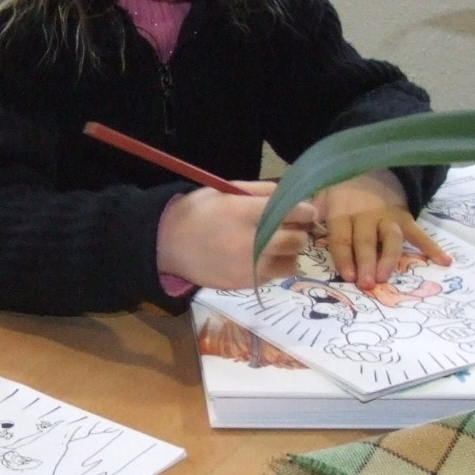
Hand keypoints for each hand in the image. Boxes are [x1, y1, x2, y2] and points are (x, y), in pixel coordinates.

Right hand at [157, 184, 316, 289]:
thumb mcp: (226, 191)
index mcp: (244, 213)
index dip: (306, 211)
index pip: (291, 212)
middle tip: (295, 227)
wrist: (166, 244)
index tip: (307, 210)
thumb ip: (260, 191)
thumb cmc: (197, 212)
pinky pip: (274, 276)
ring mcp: (247, 266)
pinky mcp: (243, 283)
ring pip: (290, 263)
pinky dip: (275, 266)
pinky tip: (262, 257)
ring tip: (279, 245)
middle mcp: (249, 241)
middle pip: (296, 241)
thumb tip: (292, 195)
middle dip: (300, 232)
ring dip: (291, 253)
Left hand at [319, 172, 450, 284]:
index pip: (342, 237)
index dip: (344, 257)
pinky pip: (418, 233)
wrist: (368, 163)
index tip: (347, 275)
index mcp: (342, 212)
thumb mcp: (321, 194)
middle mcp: (366, 215)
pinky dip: (432, 247)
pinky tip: (444, 261)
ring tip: (386, 277)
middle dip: (366, 263)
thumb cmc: (339, 188)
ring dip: (389, 258)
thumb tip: (300, 224)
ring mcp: (388, 217)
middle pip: (366, 242)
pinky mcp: (405, 217)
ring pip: (390, 239)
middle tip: (366, 284)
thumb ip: (312, 211)